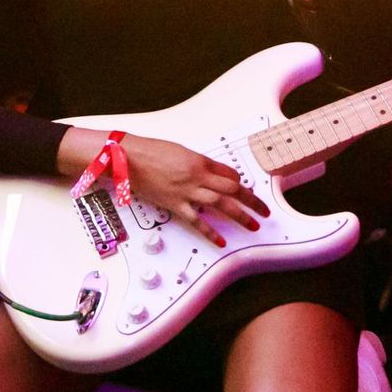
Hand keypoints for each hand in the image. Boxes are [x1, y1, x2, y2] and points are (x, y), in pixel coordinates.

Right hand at [112, 133, 267, 246]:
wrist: (128, 158)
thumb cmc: (150, 151)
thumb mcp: (179, 151)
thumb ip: (197, 162)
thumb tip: (211, 172)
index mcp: (199, 161)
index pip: (228, 173)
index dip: (240, 182)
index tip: (245, 188)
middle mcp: (197, 176)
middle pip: (232, 189)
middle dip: (251, 201)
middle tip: (263, 210)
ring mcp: (187, 192)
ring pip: (221, 204)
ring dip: (240, 216)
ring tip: (252, 225)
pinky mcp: (175, 204)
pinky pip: (196, 221)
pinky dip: (210, 232)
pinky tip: (220, 240)